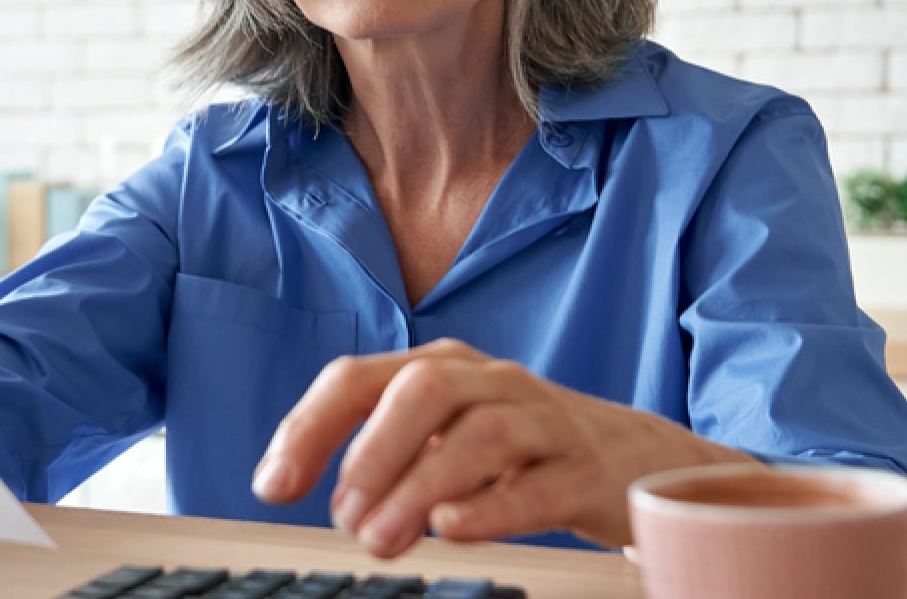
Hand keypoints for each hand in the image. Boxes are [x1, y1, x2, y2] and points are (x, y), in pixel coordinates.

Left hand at [251, 339, 755, 557]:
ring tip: (383, 539)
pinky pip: (540, 482)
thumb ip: (381, 453)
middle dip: (372, 451)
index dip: (309, 427)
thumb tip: (309, 490)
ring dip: (421, 485)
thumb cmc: (521, 448)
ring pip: (482, 433)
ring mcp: (543, 420)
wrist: (634, 458)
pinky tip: (452, 528)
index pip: (359, 378)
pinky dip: (492, 505)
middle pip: (423, 389)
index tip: (272, 486)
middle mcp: (490, 381)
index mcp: (442, 368)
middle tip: (342, 517)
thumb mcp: (444, 435)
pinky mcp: (585, 469)